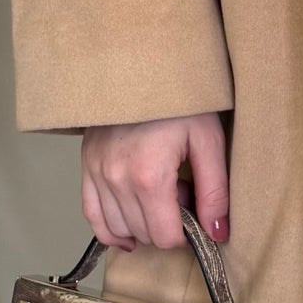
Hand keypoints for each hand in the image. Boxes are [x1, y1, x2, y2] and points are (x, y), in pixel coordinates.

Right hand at [80, 113, 229, 251]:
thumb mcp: (208, 141)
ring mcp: (96, 172)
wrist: (145, 66)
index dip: (185, 234)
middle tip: (181, 195)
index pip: (164, 236)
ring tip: (159, 196)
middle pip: (142, 233)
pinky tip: (127, 232)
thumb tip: (217, 233)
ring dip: (141, 224)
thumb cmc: (181, 99)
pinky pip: (91, 213)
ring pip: (116, 228)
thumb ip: (214, 192)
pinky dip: (108, 229)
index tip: (195, 214)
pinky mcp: (86, 165)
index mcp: (149, 176)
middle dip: (166, 224)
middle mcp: (116, 178)